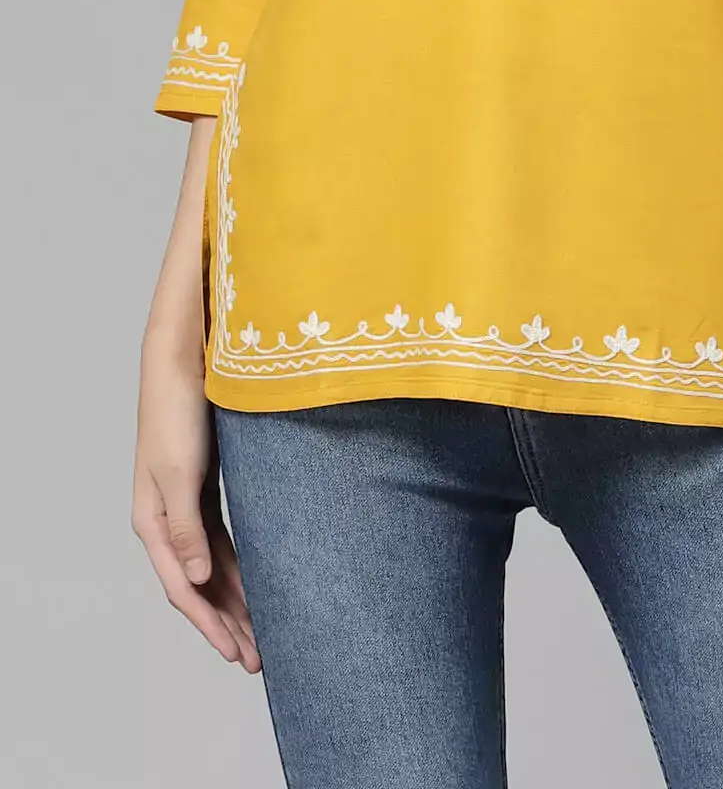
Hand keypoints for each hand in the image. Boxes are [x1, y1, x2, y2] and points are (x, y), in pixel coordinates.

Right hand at [132, 340, 260, 670]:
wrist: (183, 364)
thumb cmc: (178, 413)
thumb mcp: (180, 472)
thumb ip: (187, 528)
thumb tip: (195, 583)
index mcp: (154, 523)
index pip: (184, 590)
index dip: (210, 625)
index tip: (236, 654)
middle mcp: (168, 522)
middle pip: (200, 587)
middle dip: (229, 624)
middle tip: (260, 661)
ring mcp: (187, 507)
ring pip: (214, 568)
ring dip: (237, 601)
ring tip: (265, 635)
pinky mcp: (206, 490)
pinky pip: (225, 542)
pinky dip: (241, 567)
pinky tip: (260, 584)